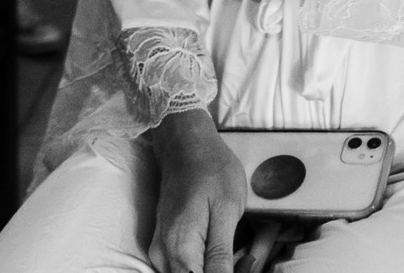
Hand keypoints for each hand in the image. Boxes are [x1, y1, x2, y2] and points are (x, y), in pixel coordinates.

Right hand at [149, 109, 246, 272]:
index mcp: (181, 248)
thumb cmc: (212, 170)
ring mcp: (160, 250)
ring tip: (237, 256)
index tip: (241, 264)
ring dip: (213, 270)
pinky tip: (221, 254)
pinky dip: (203, 266)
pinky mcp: (163, 245)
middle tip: (244, 259)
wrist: (186, 144)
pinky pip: (182, 269)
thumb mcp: (227, 210)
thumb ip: (220, 255)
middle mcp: (163, 255)